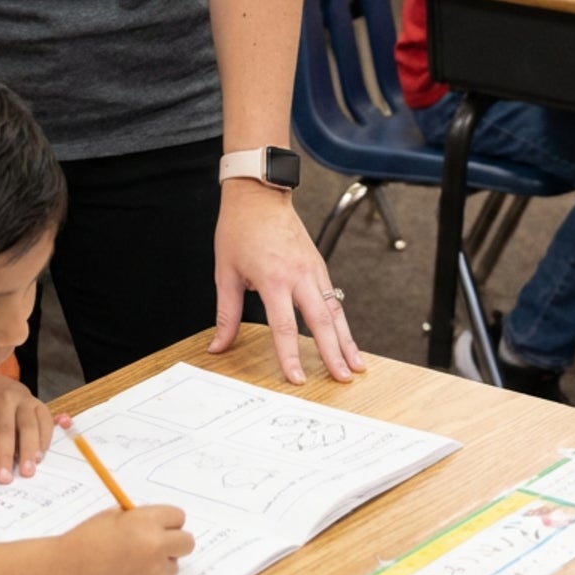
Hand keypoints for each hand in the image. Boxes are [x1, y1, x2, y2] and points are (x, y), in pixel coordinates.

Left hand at [0, 378, 56, 483]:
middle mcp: (3, 397)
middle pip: (4, 429)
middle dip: (4, 455)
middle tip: (5, 479)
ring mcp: (23, 399)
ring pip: (27, 425)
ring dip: (29, 449)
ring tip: (27, 471)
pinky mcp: (38, 404)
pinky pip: (44, 421)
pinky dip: (44, 439)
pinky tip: (40, 457)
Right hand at [61, 506, 193, 574]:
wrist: (67, 570)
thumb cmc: (87, 538)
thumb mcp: (115, 515)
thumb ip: (141, 517)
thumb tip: (160, 522)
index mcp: (147, 521)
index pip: (179, 517)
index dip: (169, 521)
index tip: (161, 525)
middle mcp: (154, 546)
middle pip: (187, 543)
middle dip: (175, 542)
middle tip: (160, 543)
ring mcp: (151, 572)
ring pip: (173, 565)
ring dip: (161, 562)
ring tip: (135, 560)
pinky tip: (126, 574)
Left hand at [208, 179, 363, 384]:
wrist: (258, 195)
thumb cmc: (239, 229)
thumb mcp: (225, 272)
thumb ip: (225, 314)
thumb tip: (218, 346)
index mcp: (273, 278)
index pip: (284, 326)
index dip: (290, 356)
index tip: (297, 379)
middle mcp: (298, 275)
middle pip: (321, 321)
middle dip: (334, 353)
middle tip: (343, 379)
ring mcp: (312, 269)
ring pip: (335, 310)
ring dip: (347, 340)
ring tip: (356, 366)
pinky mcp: (318, 265)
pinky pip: (334, 298)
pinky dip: (342, 321)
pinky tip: (346, 338)